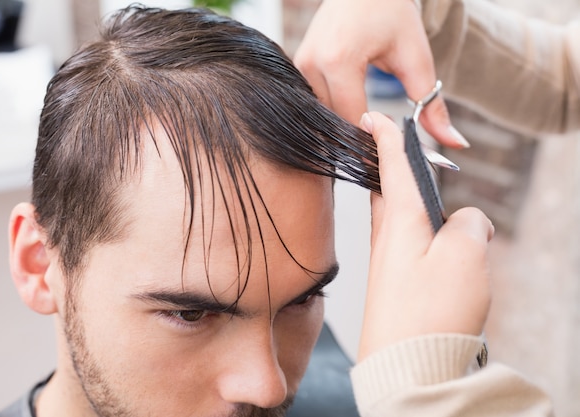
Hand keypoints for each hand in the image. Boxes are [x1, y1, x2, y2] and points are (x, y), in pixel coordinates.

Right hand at [294, 0, 468, 147]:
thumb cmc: (392, 15)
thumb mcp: (417, 60)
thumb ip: (432, 105)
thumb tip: (455, 143)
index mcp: (339, 60)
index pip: (353, 119)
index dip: (373, 139)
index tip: (390, 148)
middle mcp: (313, 63)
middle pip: (334, 121)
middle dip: (357, 135)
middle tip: (380, 142)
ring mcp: (301, 65)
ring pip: (322, 115)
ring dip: (343, 124)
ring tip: (367, 126)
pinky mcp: (298, 67)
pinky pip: (315, 102)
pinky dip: (333, 111)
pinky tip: (352, 110)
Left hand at [357, 112, 492, 360]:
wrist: (406, 366)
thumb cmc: (431, 310)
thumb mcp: (465, 255)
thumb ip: (469, 224)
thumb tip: (467, 222)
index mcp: (400, 219)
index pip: (391, 165)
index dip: (386, 136)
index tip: (374, 114)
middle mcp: (387, 236)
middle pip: (389, 190)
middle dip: (394, 170)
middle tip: (400, 153)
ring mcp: (387, 262)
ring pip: (397, 219)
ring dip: (410, 205)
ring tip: (426, 204)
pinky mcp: (393, 285)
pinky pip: (404, 247)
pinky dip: (417, 236)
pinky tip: (431, 249)